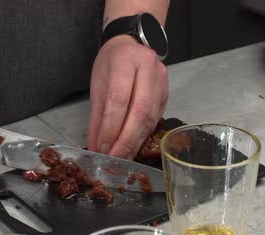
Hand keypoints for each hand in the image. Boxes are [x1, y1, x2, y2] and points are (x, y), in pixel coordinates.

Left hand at [88, 35, 168, 159]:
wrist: (133, 44)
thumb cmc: (111, 63)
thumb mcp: (98, 84)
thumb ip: (97, 116)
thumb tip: (97, 146)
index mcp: (126, 61)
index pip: (118, 100)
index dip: (111, 128)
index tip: (102, 148)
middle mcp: (148, 68)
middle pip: (139, 111)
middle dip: (126, 140)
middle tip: (115, 159)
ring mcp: (161, 80)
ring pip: (150, 118)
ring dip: (135, 142)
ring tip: (122, 158)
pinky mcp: (167, 92)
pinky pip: (156, 119)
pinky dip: (143, 135)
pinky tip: (133, 145)